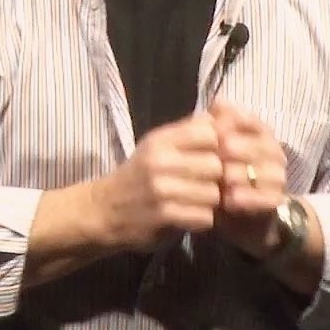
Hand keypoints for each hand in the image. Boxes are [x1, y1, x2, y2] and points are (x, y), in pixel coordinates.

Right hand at [92, 114, 222, 252]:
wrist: (103, 211)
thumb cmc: (139, 175)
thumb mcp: (159, 145)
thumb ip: (191, 130)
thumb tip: (226, 109)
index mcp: (160, 139)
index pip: (209, 133)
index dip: (217, 146)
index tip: (211, 156)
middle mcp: (159, 160)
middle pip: (215, 165)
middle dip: (217, 177)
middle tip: (207, 184)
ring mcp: (160, 189)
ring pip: (213, 193)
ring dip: (210, 202)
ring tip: (198, 201)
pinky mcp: (162, 216)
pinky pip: (203, 217)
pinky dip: (201, 219)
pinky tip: (190, 216)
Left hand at [210, 98, 287, 259]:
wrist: (243, 212)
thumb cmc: (225, 171)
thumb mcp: (216, 146)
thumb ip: (216, 123)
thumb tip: (219, 101)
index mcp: (260, 132)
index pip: (251, 119)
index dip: (233, 122)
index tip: (216, 128)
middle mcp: (274, 151)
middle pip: (261, 144)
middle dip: (239, 147)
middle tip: (220, 151)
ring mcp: (278, 177)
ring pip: (265, 171)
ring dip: (243, 174)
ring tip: (223, 178)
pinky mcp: (277, 201)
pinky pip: (267, 198)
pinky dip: (250, 198)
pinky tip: (231, 199)